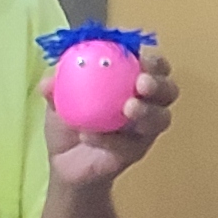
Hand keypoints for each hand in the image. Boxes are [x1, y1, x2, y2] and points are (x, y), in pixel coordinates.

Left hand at [44, 44, 175, 189]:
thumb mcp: (57, 99)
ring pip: (161, 118)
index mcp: (131, 81)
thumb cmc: (69, 121)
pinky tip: (89, 136)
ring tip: (128, 109)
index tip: (140, 56)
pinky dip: (110, 139)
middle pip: (168, 90)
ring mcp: (145, 130)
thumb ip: (54, 86)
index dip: (153, 60)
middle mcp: (147, 103)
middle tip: (142, 83)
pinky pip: (131, 145)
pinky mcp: (136, 153)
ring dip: (147, 111)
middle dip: (160, 83)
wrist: (64, 162)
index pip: (153, 65)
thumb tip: (50, 78)